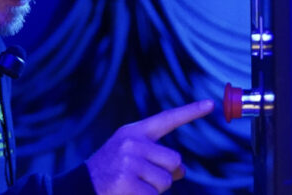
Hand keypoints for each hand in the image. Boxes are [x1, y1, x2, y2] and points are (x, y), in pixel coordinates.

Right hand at [86, 99, 214, 194]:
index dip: (190, 112)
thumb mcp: (130, 157)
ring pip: (165, 181)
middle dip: (164, 175)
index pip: (166, 119)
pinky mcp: (126, 180)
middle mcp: (132, 142)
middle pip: (174, 160)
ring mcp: (128, 161)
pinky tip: (127, 194)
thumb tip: (181, 170)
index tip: (210, 104)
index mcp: (133, 132)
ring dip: (154, 190)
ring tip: (132, 186)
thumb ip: (156, 157)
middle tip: (141, 179)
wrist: (81, 186)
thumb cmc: (109, 171)